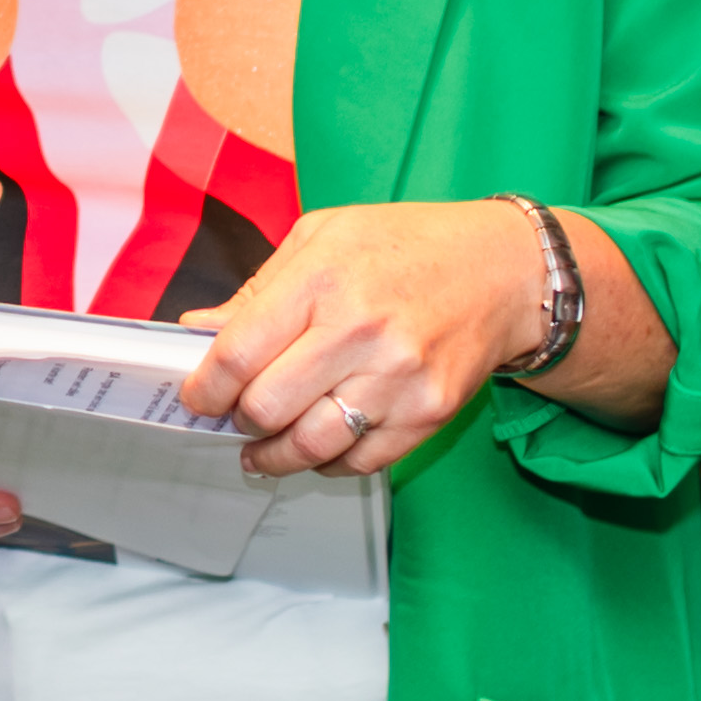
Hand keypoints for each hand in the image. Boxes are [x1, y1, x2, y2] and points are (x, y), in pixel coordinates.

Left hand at [179, 201, 549, 477]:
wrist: (503, 271)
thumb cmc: (406, 246)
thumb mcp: (321, 238)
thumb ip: (257, 290)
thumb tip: (197, 330)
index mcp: (323, 280)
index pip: (238, 354)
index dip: (204, 387)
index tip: (197, 396)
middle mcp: (360, 332)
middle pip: (267, 407)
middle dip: (239, 418)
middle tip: (236, 413)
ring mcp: (398, 379)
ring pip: (310, 446)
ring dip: (274, 455)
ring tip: (262, 447)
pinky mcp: (428, 415)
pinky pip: (360, 462)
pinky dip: (327, 462)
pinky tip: (317, 446)